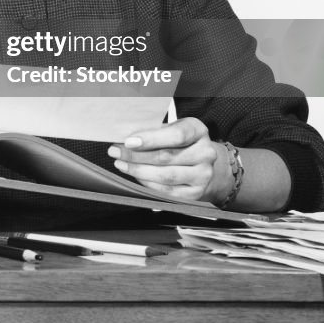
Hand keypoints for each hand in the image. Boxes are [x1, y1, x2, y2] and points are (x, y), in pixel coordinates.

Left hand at [107, 117, 229, 203]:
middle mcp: (205, 153)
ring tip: (121, 164)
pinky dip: (148, 184)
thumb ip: (154, 131)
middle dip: (136, 155)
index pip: (177, 135)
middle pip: (167, 156)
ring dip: (138, 171)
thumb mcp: (173, 129)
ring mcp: (203, 175)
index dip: (151, 139)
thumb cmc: (183, 143)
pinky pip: (167, 191)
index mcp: (198, 130)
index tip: (129, 141)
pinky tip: (136, 176)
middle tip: (116, 151)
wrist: (207, 166)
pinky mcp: (195, 194)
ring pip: (165, 176)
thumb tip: (125, 136)